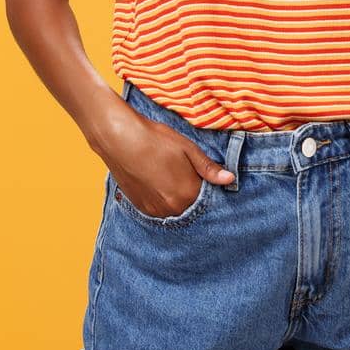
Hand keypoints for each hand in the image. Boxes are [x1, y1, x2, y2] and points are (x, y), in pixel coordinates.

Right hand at [96, 110, 233, 217]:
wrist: (119, 139)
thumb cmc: (155, 140)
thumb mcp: (187, 149)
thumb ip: (209, 168)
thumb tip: (230, 179)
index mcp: (187, 194)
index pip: (207, 199)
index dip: (206, 186)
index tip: (201, 176)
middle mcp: (172, 208)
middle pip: (191, 206)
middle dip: (191, 192)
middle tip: (182, 173)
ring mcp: (155, 211)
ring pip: (175, 209)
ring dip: (176, 198)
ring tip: (168, 175)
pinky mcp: (141, 208)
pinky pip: (159, 209)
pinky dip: (162, 200)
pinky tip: (157, 182)